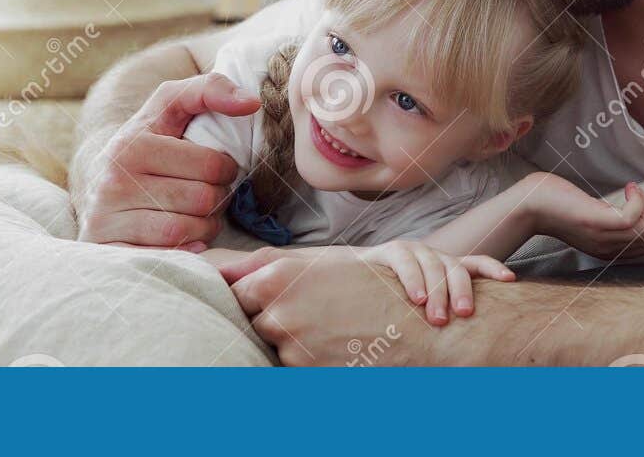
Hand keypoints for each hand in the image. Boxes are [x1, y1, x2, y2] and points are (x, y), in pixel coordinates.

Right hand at [76, 72, 254, 249]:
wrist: (97, 184)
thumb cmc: (148, 142)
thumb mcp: (171, 106)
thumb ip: (210, 90)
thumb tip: (251, 102)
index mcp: (133, 144)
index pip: (212, 164)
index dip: (224, 168)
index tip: (214, 167)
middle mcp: (114, 181)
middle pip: (202, 200)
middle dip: (216, 199)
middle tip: (206, 194)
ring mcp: (106, 219)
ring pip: (188, 231)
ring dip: (205, 227)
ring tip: (195, 214)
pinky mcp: (108, 251)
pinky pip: (168, 256)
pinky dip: (186, 250)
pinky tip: (183, 237)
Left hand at [219, 247, 458, 365]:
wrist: (414, 329)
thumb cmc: (372, 291)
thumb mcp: (323, 266)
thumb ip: (273, 270)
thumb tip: (229, 275)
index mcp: (278, 279)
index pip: (235, 293)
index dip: (246, 297)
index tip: (257, 301)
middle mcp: (278, 314)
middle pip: (253, 322)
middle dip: (273, 321)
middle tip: (311, 317)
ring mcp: (290, 349)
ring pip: (276, 347)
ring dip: (294, 343)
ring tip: (331, 332)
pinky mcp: (305, 376)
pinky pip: (294, 369)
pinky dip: (310, 362)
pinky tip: (337, 350)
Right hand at [358, 241, 514, 325]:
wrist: (359, 279)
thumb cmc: (398, 298)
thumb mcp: (425, 305)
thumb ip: (444, 314)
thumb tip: (468, 346)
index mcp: (448, 266)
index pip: (477, 263)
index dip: (494, 269)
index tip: (510, 279)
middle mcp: (436, 256)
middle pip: (457, 269)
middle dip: (462, 292)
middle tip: (464, 314)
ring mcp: (415, 251)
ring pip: (433, 267)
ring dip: (437, 293)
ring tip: (437, 316)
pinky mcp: (393, 250)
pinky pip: (406, 262)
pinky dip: (413, 281)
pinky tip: (416, 298)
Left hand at [520, 174, 643, 259]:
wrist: (527, 205)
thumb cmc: (556, 202)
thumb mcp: (590, 217)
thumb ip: (608, 219)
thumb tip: (630, 207)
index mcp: (607, 250)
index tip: (636, 200)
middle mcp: (607, 249)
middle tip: (636, 195)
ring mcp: (602, 237)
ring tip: (633, 191)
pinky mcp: (595, 222)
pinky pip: (632, 218)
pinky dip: (638, 200)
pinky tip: (628, 188)